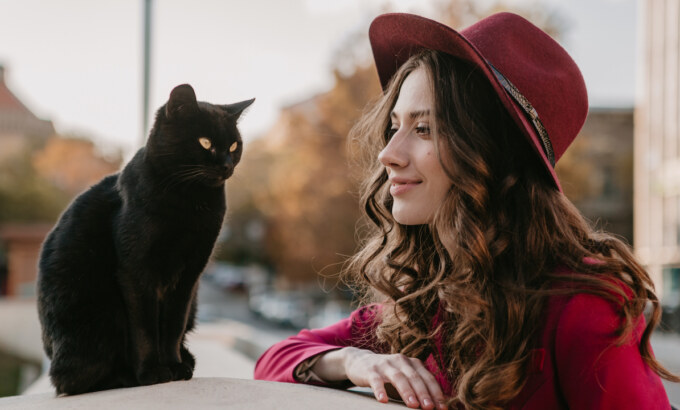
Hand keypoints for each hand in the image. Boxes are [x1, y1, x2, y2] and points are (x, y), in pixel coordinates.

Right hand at [313, 347, 446, 408]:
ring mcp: (385, 365)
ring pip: (398, 377)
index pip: (427, 377)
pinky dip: (380, 390)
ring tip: (413, 405)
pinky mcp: (371, 370)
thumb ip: (417, 386)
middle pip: (414, 377)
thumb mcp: (404, 377)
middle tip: (430, 407)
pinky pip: (376, 380)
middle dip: (423, 393)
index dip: (435, 392)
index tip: (442, 407)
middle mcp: (400, 361)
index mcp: (412, 363)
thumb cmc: (387, 374)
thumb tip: (434, 405)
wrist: (360, 361)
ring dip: (406, 391)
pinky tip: (383, 400)